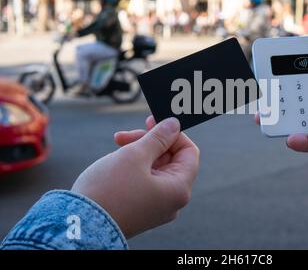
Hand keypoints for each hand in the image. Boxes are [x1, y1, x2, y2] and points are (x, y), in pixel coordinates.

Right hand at [71, 116, 199, 237]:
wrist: (78, 225)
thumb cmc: (109, 191)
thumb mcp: (135, 155)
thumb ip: (158, 137)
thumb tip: (174, 124)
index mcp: (178, 189)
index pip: (189, 152)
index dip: (173, 134)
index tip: (152, 122)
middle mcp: (172, 201)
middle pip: (170, 160)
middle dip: (149, 142)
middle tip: (125, 135)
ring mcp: (156, 207)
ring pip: (155, 169)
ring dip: (138, 152)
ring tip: (117, 146)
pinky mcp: (140, 209)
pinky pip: (144, 181)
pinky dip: (133, 167)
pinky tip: (116, 160)